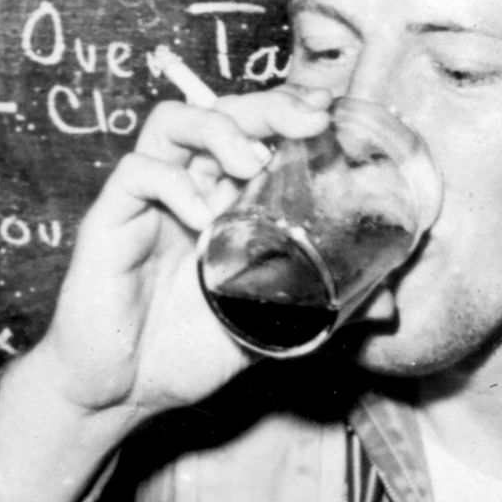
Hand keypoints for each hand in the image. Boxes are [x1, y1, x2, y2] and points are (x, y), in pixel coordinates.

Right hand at [0, 87, 329, 501]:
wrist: (124, 394)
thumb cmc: (188, 352)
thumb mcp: (272, 327)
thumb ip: (327, 312)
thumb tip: (391, 307)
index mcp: (224, 201)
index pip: (254, 132)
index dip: (288, 113)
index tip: (329, 116)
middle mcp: (187, 189)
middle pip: (221, 113)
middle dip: (267, 107)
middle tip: (306, 122)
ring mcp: (147, 202)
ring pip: (173, 124)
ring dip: (219, 129)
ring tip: (250, 161)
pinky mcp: (110, 221)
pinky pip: (137, 173)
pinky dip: (173, 182)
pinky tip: (201, 214)